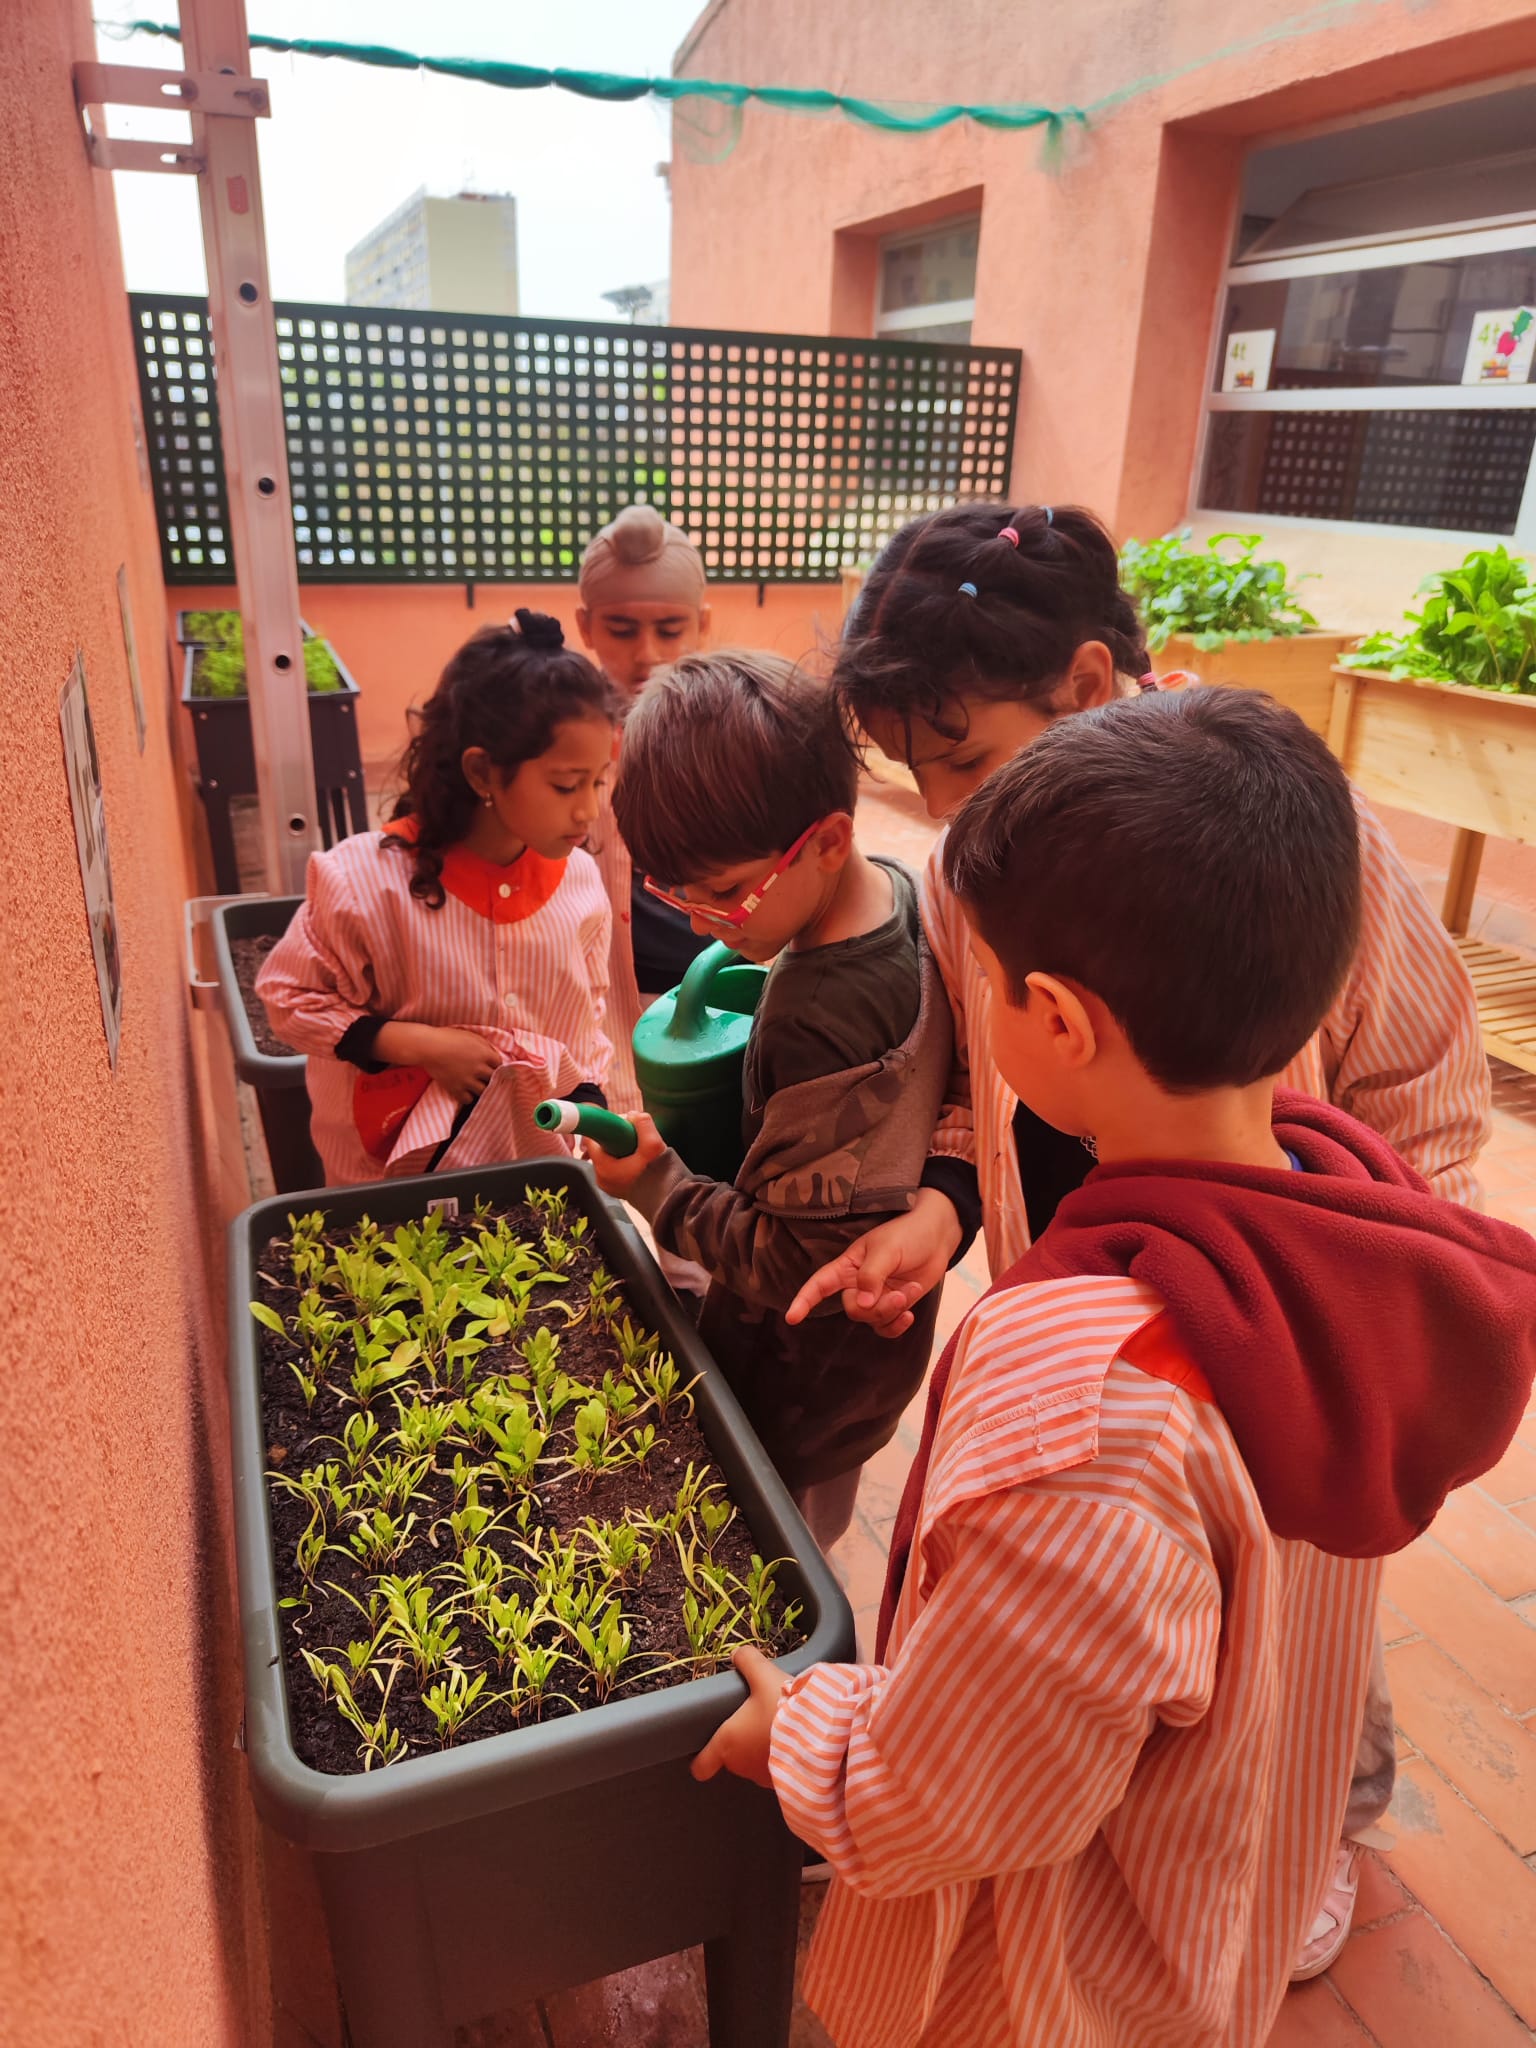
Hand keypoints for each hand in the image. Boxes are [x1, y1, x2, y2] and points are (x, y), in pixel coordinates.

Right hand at [374, 1023, 499, 1106]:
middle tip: (486, 1078)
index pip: (500, 1064)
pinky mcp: (456, 1089)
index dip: (496, 1066)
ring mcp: (468, 1080)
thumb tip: (494, 1054)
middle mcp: (479, 1068)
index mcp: (485, 1054)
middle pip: (494, 1079)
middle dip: (490, 1078)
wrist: (428, 1047)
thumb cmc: (448, 1037)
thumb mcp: (471, 1035)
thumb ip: (485, 1045)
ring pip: (483, 1091)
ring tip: (475, 1086)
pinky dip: (467, 1097)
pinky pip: (468, 1099)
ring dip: (480, 1088)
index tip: (491, 1067)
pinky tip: (465, 1091)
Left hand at [590, 1110, 665, 1196]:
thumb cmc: (659, 1177)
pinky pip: (617, 1167)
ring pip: (611, 1156)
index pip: (592, 1139)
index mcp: (603, 1168)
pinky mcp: (619, 1189)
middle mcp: (602, 1178)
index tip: (622, 1126)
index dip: (606, 1128)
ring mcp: (609, 1185)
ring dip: (623, 1149)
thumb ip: (643, 1125)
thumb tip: (634, 1115)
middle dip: (618, 1138)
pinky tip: (641, 1159)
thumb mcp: (654, 1145)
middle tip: (635, 1136)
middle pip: (603, 1147)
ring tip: (641, 1149)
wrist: (669, 1201)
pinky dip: (626, 1159)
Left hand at [691, 1644, 789, 1789]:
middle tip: (753, 1719)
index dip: (701, 1758)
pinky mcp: (785, 1782)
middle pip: (731, 1758)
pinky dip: (782, 1758)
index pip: (701, 1766)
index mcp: (727, 1744)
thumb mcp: (764, 1676)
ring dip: (762, 1750)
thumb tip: (738, 1653)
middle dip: (740, 1741)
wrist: (820, 1736)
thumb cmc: (782, 1708)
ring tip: (778, 1726)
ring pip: (755, 1763)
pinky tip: (795, 1739)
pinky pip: (778, 1769)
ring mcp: (764, 1778)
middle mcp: (741, 1766)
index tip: (705, 1748)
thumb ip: (748, 1662)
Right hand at [786, 1188, 960, 1338]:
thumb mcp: (886, 1250)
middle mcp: (857, 1284)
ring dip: (893, 1311)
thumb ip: (872, 1277)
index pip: (819, 1284)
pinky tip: (910, 1316)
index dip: (804, 1300)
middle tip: (901, 1293)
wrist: (937, 1236)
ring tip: (911, 1291)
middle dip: (878, 1307)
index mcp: (848, 1265)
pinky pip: (886, 1328)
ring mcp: (876, 1296)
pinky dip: (897, 1325)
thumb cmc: (907, 1234)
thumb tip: (863, 1304)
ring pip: (872, 1320)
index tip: (792, 1317)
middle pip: (854, 1309)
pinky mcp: (893, 1305)